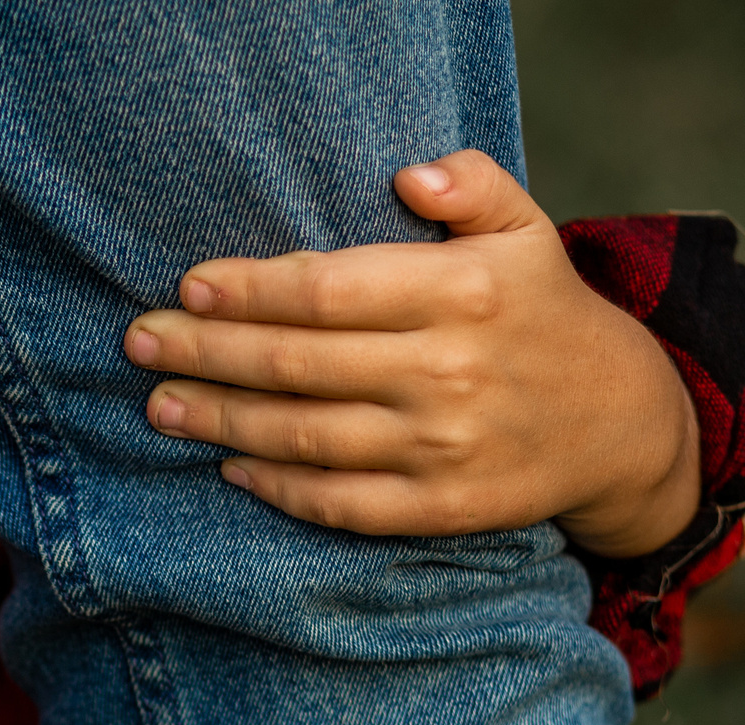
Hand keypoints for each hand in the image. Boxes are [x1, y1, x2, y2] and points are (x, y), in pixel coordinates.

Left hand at [123, 150, 699, 557]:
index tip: (188, 286)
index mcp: (464, 293)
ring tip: (160, 404)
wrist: (622, 421)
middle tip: (141, 343)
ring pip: (302, 435)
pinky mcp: (439, 507)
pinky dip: (275, 487)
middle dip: (206, 353)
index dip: (249, 290)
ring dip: (219, 421)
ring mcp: (443, 445)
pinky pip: (337, 502)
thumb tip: (406, 177)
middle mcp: (449, 370)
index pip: (327, 289)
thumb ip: (471, 188)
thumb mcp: (526, 232)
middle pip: (297, 364)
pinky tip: (228, 465)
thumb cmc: (543, 313)